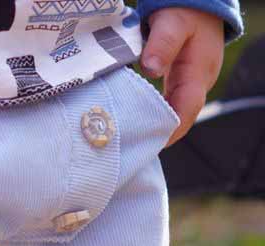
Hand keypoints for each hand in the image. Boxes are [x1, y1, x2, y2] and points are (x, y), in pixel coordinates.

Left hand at [140, 7, 224, 146]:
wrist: (198, 1)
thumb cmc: (186, 10)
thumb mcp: (173, 22)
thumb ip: (162, 44)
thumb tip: (150, 69)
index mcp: (199, 75)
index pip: (186, 112)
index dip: (168, 132)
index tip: (147, 144)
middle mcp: (198, 85)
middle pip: (180, 119)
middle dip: (158, 134)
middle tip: (131, 147)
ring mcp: (191, 85)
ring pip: (174, 114)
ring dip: (154, 126)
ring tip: (130, 138)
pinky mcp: (182, 83)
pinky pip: (170, 106)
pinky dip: (154, 114)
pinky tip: (135, 121)